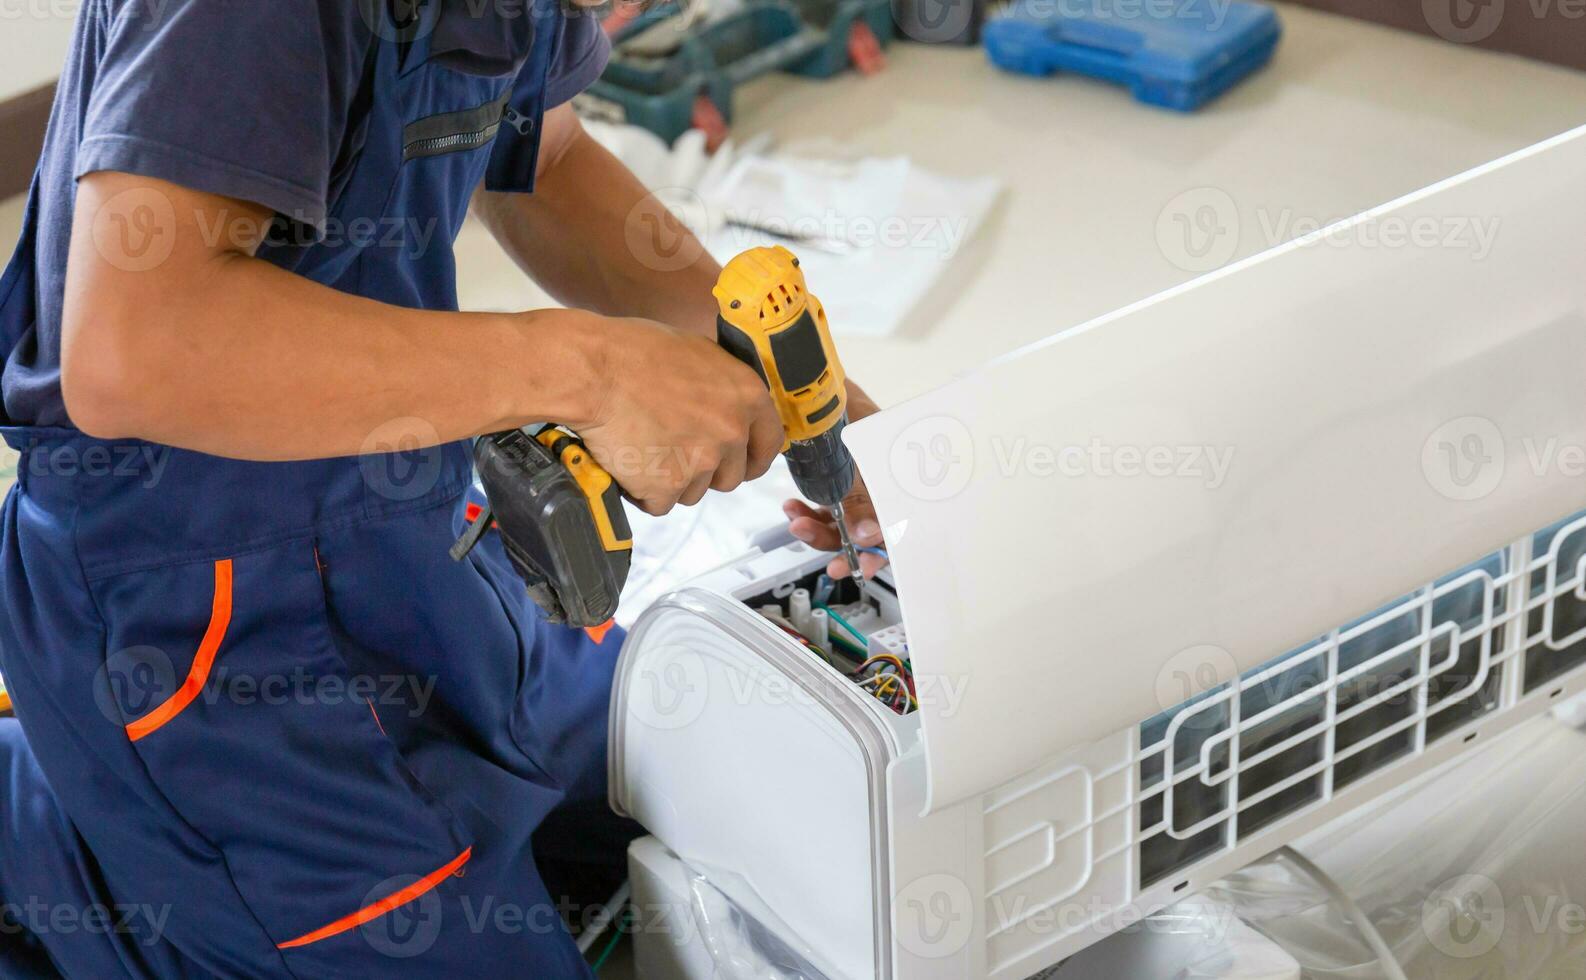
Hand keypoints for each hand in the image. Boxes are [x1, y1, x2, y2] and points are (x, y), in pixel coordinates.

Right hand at [578, 316, 783, 515]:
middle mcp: (731, 432)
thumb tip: (732, 406)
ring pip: (694, 491)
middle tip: (675, 450)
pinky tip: (629, 461)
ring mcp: (701, 462)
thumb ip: (724, 388)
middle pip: (731, 476)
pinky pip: (660, 502)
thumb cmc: (635, 352)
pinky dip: (643, 491)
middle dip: (706, 471)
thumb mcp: (698, 354)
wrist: (593, 371)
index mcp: (747, 396)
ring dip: (672, 480)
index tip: (742, 462)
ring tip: (645, 446)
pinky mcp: (667, 485)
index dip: (752, 456)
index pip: (770, 444)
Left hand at [784, 381, 887, 579]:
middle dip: (847, 549)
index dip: (880, 549)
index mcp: (898, 473)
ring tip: (797, 521)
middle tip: (830, 562)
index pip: (899, 524)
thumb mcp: (853, 449)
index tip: (858, 560)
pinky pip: (825, 510)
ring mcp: (857, 481)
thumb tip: (865, 534)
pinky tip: (793, 506)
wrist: (807, 377)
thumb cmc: (839, 398)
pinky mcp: (835, 478)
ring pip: (844, 525)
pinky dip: (807, 514)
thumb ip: (860, 494)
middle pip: (870, 532)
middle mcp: (880, 480)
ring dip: (820, 531)